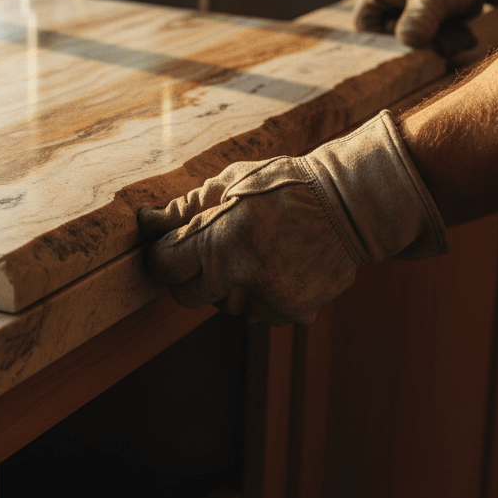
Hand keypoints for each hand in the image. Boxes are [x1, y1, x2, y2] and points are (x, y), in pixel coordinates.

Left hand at [137, 112, 446, 324]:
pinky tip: (275, 264)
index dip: (161, 254)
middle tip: (206, 247)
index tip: (167, 243)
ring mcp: (268, 302)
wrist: (349, 206)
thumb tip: (148, 222)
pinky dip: (257, 294)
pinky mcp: (292, 314)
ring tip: (251, 250)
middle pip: (186, 296)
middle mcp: (241, 280)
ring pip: (222, 305)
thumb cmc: (282, 186)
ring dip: (225, 285)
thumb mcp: (228, 183)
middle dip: (188, 274)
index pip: (164, 266)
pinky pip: (256, 312)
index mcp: (219, 244)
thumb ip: (185, 208)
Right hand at [353, 0, 497, 56]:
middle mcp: (390, 1)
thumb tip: (407, 41)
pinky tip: (464, 35)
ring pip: (415, 42)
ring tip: (461, 36)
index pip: (363, 23)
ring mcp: (408, 12)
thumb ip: (420, 17)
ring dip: (439, 44)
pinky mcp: (427, 20)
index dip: (382, 37)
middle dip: (422, 43)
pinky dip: (447, 42)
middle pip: (392, 37)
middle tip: (446, 42)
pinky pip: (430, 40)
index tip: (408, 38)